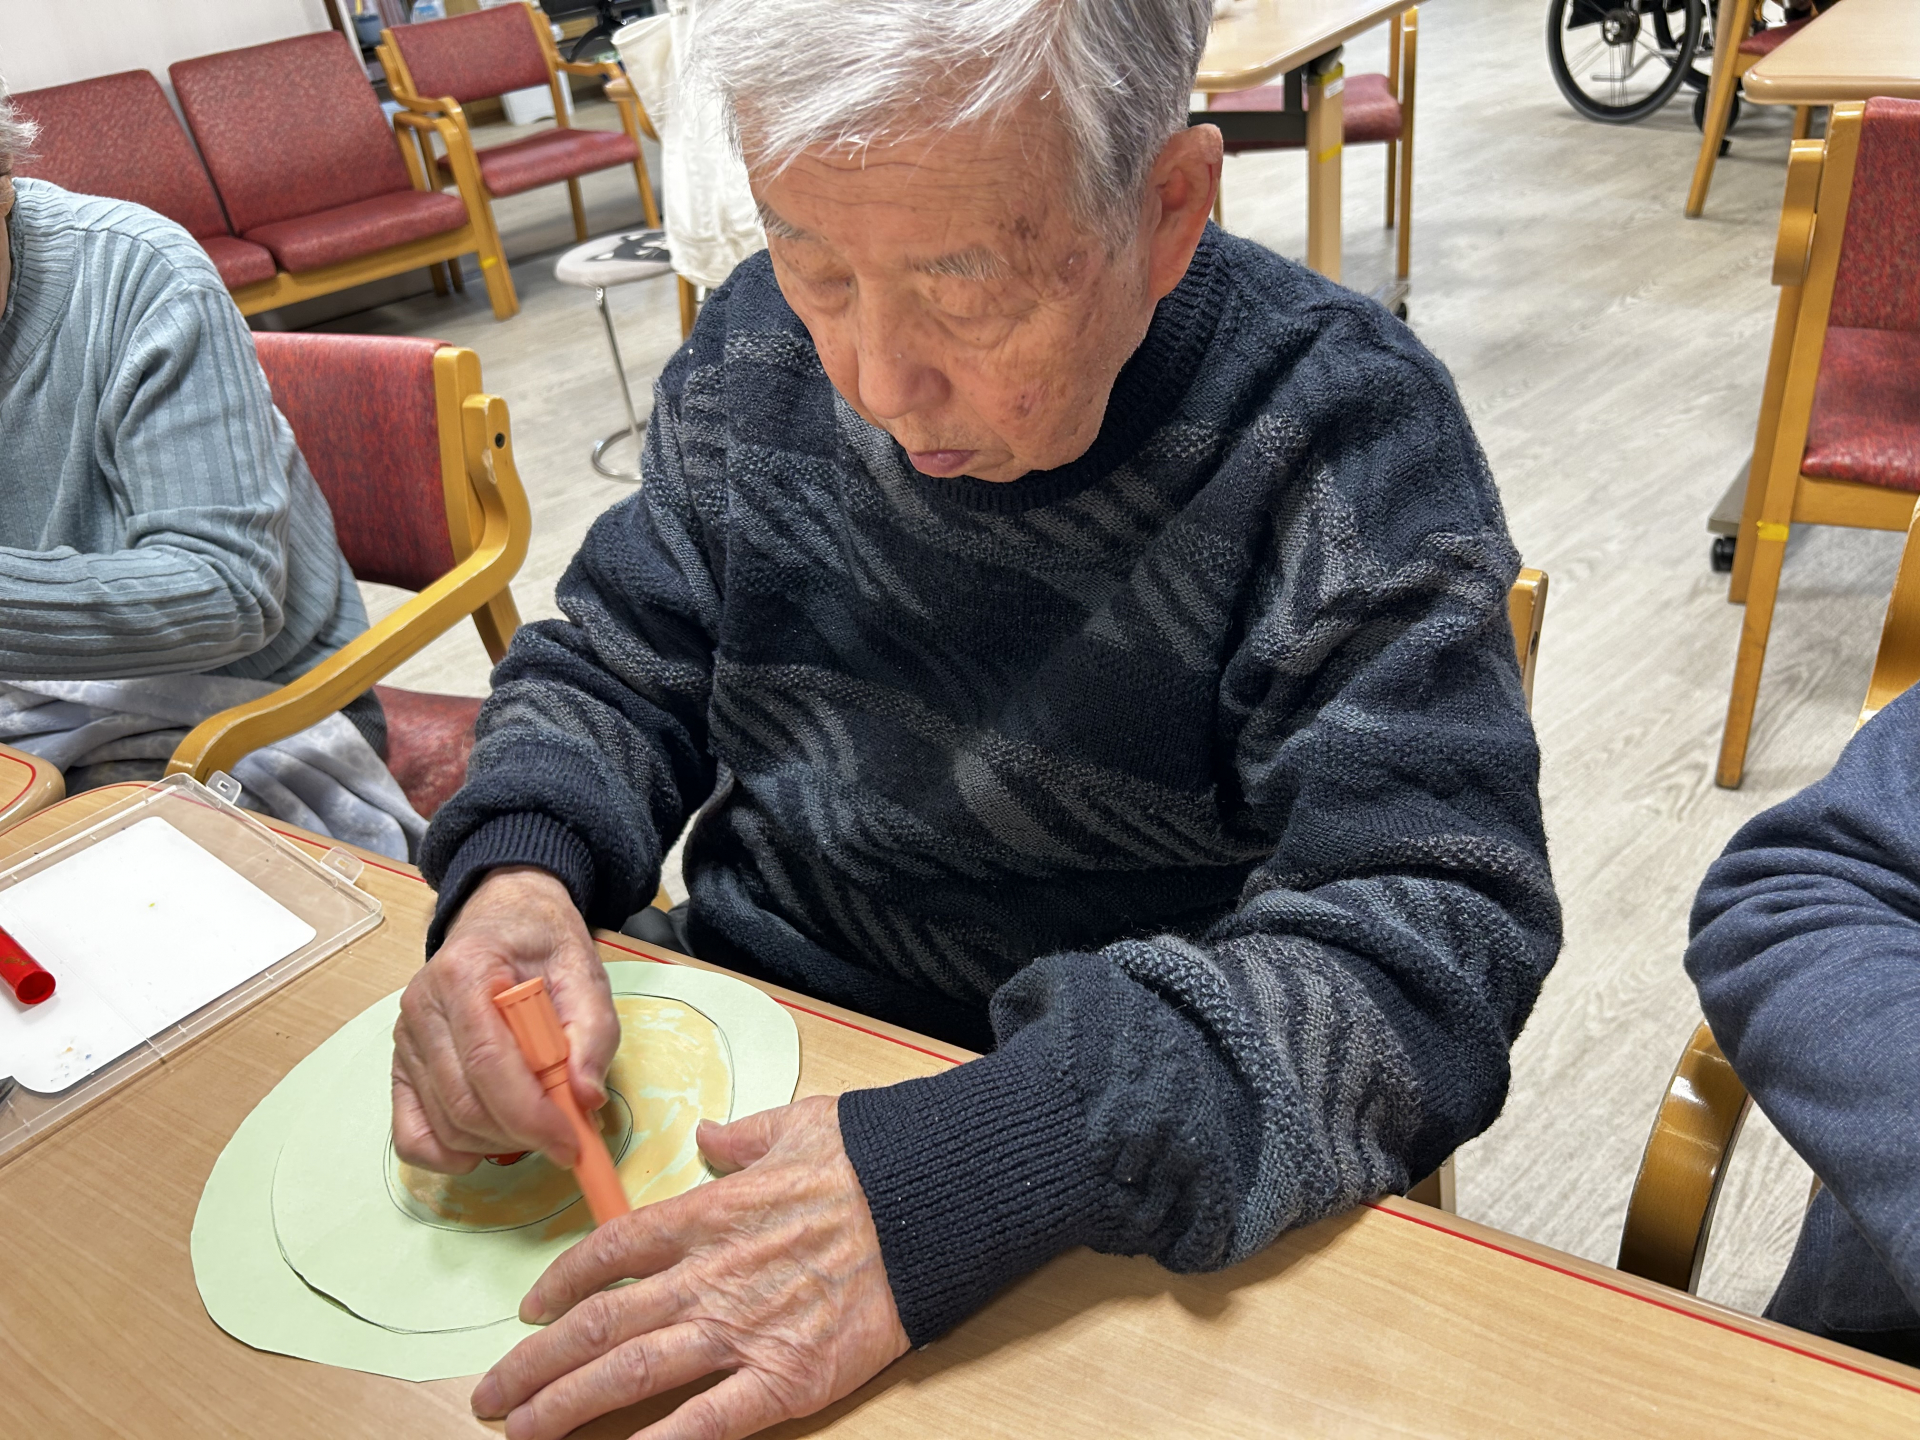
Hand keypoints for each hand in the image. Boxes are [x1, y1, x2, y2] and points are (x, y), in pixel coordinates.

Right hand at [391, 866, 618, 1172]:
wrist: (501, 919)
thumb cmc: (541, 944)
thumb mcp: (584, 972)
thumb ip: (592, 1032)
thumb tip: (585, 1099)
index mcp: (464, 973)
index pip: (488, 1060)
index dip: (530, 1113)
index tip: (570, 1141)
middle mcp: (422, 1006)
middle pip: (463, 1100)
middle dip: (519, 1134)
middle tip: (564, 1138)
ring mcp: (405, 1040)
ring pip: (443, 1122)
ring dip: (495, 1142)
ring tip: (536, 1127)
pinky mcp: (401, 1066)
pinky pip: (410, 1133)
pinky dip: (447, 1154)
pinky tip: (485, 1143)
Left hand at [470, 1095, 909, 1439]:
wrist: (936, 1202)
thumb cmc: (874, 1160)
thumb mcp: (798, 1124)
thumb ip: (741, 1138)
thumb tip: (707, 1138)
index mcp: (712, 1212)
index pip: (612, 1250)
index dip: (561, 1282)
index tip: (528, 1308)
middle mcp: (712, 1273)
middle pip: (601, 1322)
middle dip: (536, 1362)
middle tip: (492, 1393)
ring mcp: (745, 1328)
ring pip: (632, 1371)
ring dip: (567, 1404)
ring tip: (521, 1430)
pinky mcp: (787, 1377)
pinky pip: (709, 1421)